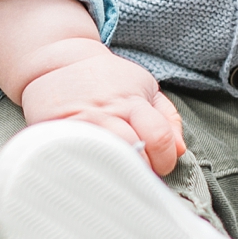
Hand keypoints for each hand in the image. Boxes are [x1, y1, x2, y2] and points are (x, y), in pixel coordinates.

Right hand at [0, 0, 184, 175]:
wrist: (57, 61)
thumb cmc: (106, 79)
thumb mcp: (143, 86)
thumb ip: (168, 117)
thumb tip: (181, 150)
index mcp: (132, 101)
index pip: (159, 136)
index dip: (166, 158)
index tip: (161, 166)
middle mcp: (107, 113)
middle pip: (133, 152)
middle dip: (142, 171)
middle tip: (139, 175)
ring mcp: (81, 124)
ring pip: (106, 159)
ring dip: (116, 174)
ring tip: (118, 177)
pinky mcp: (56, 133)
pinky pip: (76, 158)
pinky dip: (88, 169)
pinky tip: (92, 172)